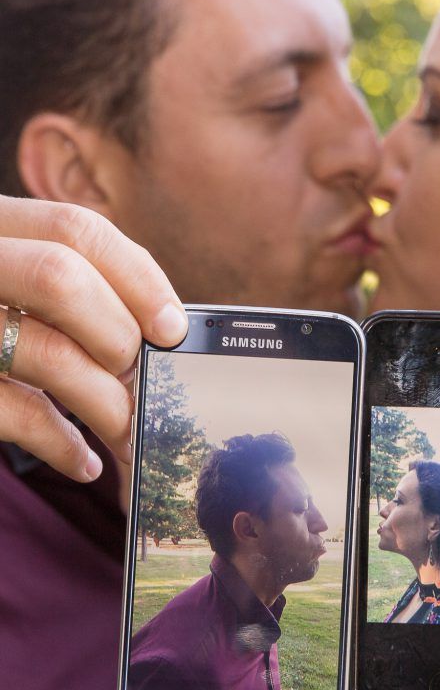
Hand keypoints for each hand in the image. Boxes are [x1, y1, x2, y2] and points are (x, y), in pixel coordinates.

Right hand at [0, 197, 186, 490]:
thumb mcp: (11, 280)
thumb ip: (67, 289)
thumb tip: (162, 329)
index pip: (75, 229)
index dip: (138, 278)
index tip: (172, 327)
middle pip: (63, 279)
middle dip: (119, 336)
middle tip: (138, 378)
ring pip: (45, 351)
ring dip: (104, 401)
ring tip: (123, 428)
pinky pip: (14, 412)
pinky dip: (61, 444)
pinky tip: (82, 461)